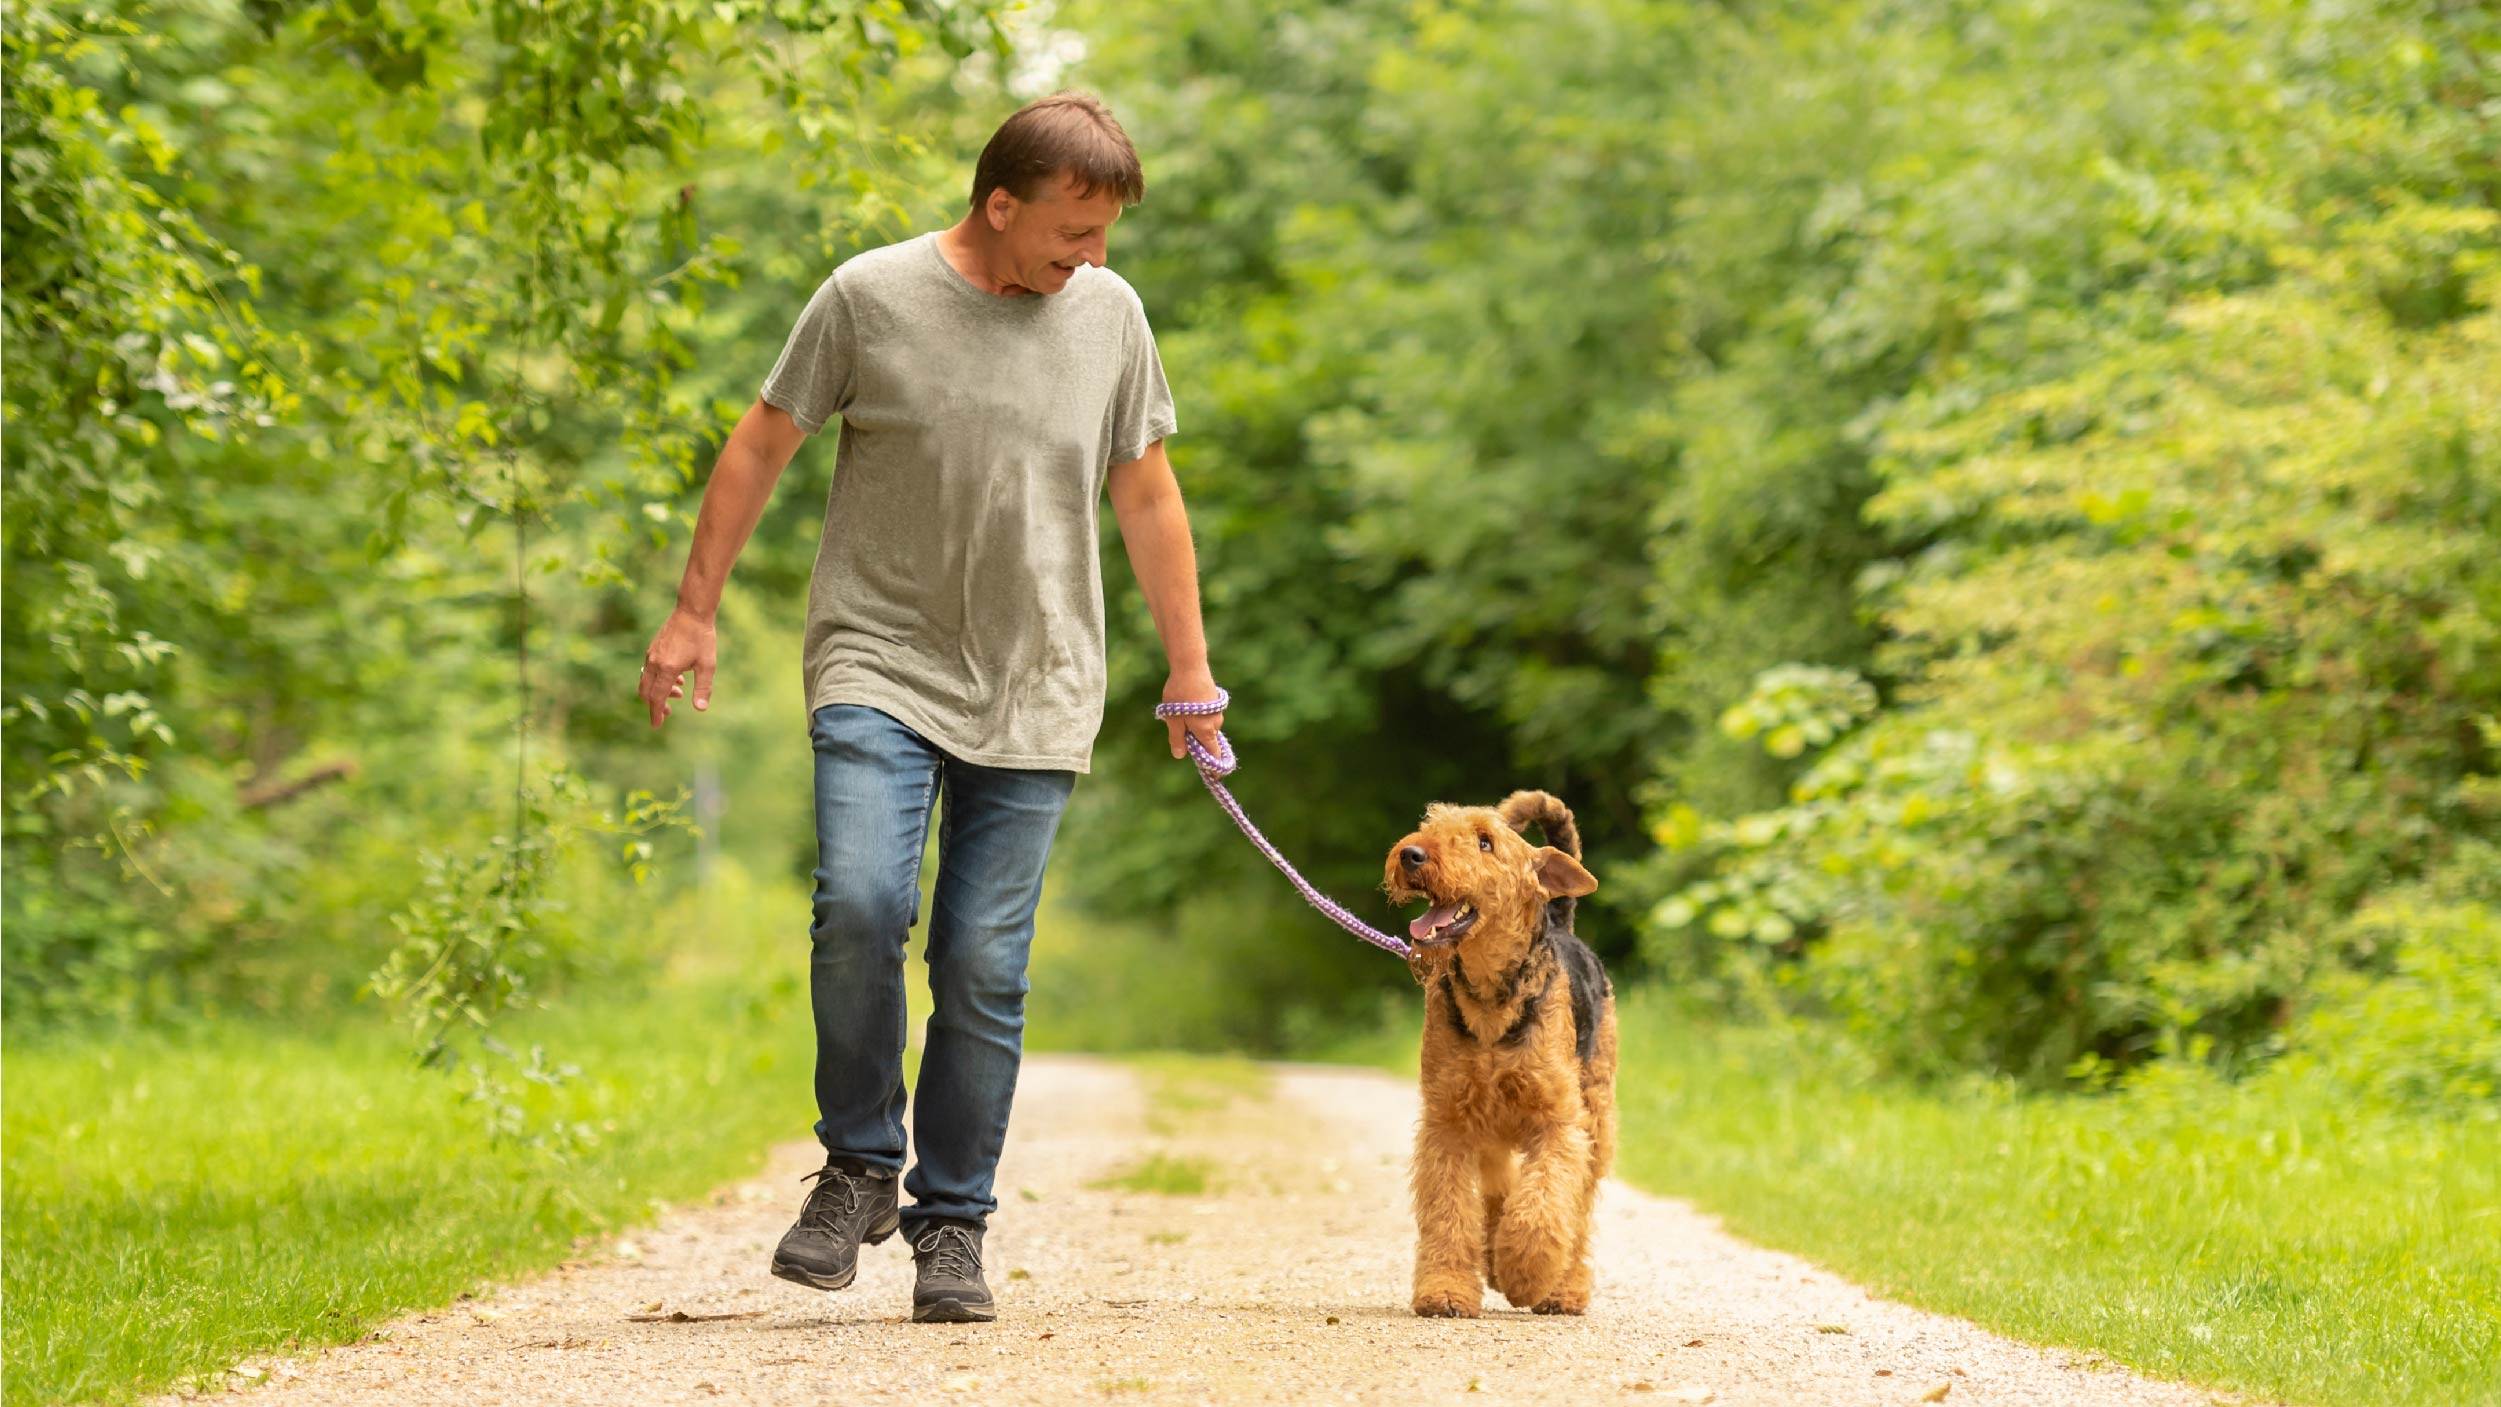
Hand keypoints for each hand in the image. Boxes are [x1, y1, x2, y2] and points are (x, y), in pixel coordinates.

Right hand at [639, 607, 716, 728]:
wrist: (692, 612)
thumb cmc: (702, 638)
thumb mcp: (708, 665)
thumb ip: (703, 688)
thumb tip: (700, 709)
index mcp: (667, 668)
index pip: (657, 698)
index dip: (657, 713)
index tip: (657, 725)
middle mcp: (654, 662)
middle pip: (646, 692)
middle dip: (655, 705)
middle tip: (668, 713)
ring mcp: (651, 654)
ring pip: (646, 681)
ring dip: (659, 691)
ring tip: (679, 692)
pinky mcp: (652, 649)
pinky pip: (649, 670)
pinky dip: (658, 679)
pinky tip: (677, 678)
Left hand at [1160, 668, 1225, 759]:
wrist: (1190, 666)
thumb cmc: (1180, 695)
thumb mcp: (1174, 719)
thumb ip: (1177, 739)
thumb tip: (1180, 756)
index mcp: (1206, 731)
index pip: (1214, 755)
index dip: (1214, 767)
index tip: (1214, 776)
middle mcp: (1215, 723)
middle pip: (1207, 740)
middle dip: (1196, 741)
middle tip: (1177, 730)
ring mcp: (1216, 711)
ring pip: (1206, 725)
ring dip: (1194, 725)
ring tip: (1178, 711)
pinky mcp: (1214, 700)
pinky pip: (1206, 714)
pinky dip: (1197, 714)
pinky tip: (1185, 701)